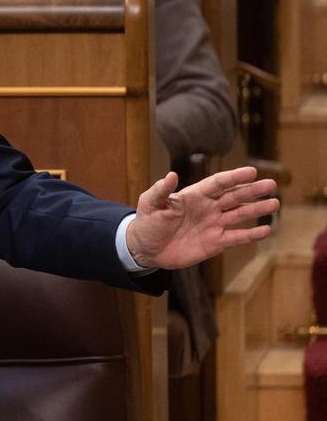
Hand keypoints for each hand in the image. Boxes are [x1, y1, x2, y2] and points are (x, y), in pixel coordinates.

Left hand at [126, 166, 277, 268]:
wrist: (146, 249)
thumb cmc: (147, 223)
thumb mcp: (150, 204)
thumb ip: (161, 190)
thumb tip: (172, 175)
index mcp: (194, 195)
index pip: (218, 183)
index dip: (234, 177)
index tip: (252, 171)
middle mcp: (208, 208)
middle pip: (234, 196)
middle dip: (252, 190)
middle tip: (271, 184)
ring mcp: (213, 224)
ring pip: (239, 214)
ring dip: (257, 209)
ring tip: (274, 203)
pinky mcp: (215, 243)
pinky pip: (237, 237)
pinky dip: (251, 234)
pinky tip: (266, 230)